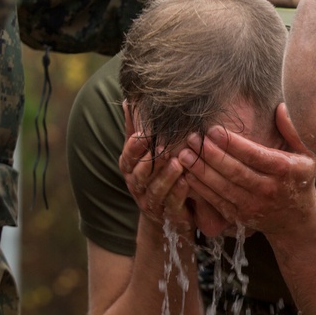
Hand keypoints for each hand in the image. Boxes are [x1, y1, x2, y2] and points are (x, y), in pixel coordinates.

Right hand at [118, 102, 193, 233]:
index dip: (135, 146)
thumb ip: (137, 129)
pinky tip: (187, 181)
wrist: (169, 213)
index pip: (128, 156)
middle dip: (151, 160)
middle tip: (163, 147)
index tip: (145, 133)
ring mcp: (152, 202)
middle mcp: (137, 186)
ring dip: (166, 176)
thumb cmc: (156, 174)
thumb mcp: (145, 152)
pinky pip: (172, 204)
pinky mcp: (169, 215)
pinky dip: (178, 193)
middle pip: (140, 173)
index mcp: (130, 169)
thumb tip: (128, 99)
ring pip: (155, 189)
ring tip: (178, 163)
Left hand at [178, 105, 315, 237]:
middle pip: (235, 171)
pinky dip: (200, 188)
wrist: (295, 219)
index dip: (231, 143)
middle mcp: (268, 189)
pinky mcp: (240, 216)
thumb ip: (293, 130)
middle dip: (210, 155)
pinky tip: (187, 174)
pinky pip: (217, 201)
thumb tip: (280, 107)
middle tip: (192, 138)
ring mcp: (253, 205)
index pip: (254, 155)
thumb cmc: (298, 178)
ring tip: (183, 154)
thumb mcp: (306, 153)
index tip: (212, 130)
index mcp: (283, 170)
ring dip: (200, 170)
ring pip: (222, 187)